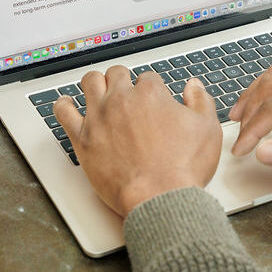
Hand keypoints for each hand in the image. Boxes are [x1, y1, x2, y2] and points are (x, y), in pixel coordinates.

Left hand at [54, 67, 220, 216]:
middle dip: (124, 81)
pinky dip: (64, 105)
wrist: (159, 198)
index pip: (148, 78)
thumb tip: (193, 86)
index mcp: (151, 93)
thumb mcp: (207, 130)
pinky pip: (63, 112)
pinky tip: (68, 105)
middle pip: (117, 74)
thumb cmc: (183, 168)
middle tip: (127, 95)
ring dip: (96, 83)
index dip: (152, 89)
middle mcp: (121, 99)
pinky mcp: (82, 138)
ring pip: (90, 81)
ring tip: (100, 91)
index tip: (153, 101)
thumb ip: (201, 101)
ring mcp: (99, 116)